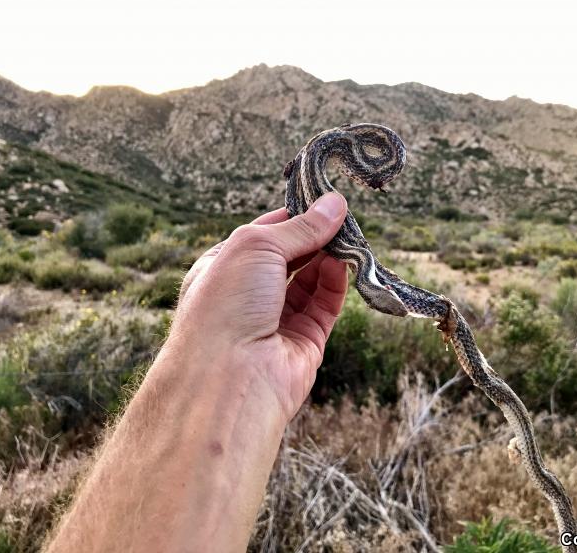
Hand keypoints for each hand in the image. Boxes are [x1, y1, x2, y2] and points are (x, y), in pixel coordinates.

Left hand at [170, 192, 348, 420]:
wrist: (229, 376)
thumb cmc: (226, 303)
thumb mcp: (257, 247)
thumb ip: (300, 227)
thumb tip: (335, 204)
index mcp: (225, 267)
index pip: (265, 233)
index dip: (294, 216)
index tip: (324, 201)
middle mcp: (249, 293)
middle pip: (291, 256)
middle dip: (316, 236)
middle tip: (344, 217)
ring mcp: (276, 319)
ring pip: (311, 280)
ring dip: (330, 257)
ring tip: (350, 238)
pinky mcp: (304, 341)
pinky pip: (325, 306)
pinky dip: (336, 283)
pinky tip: (344, 263)